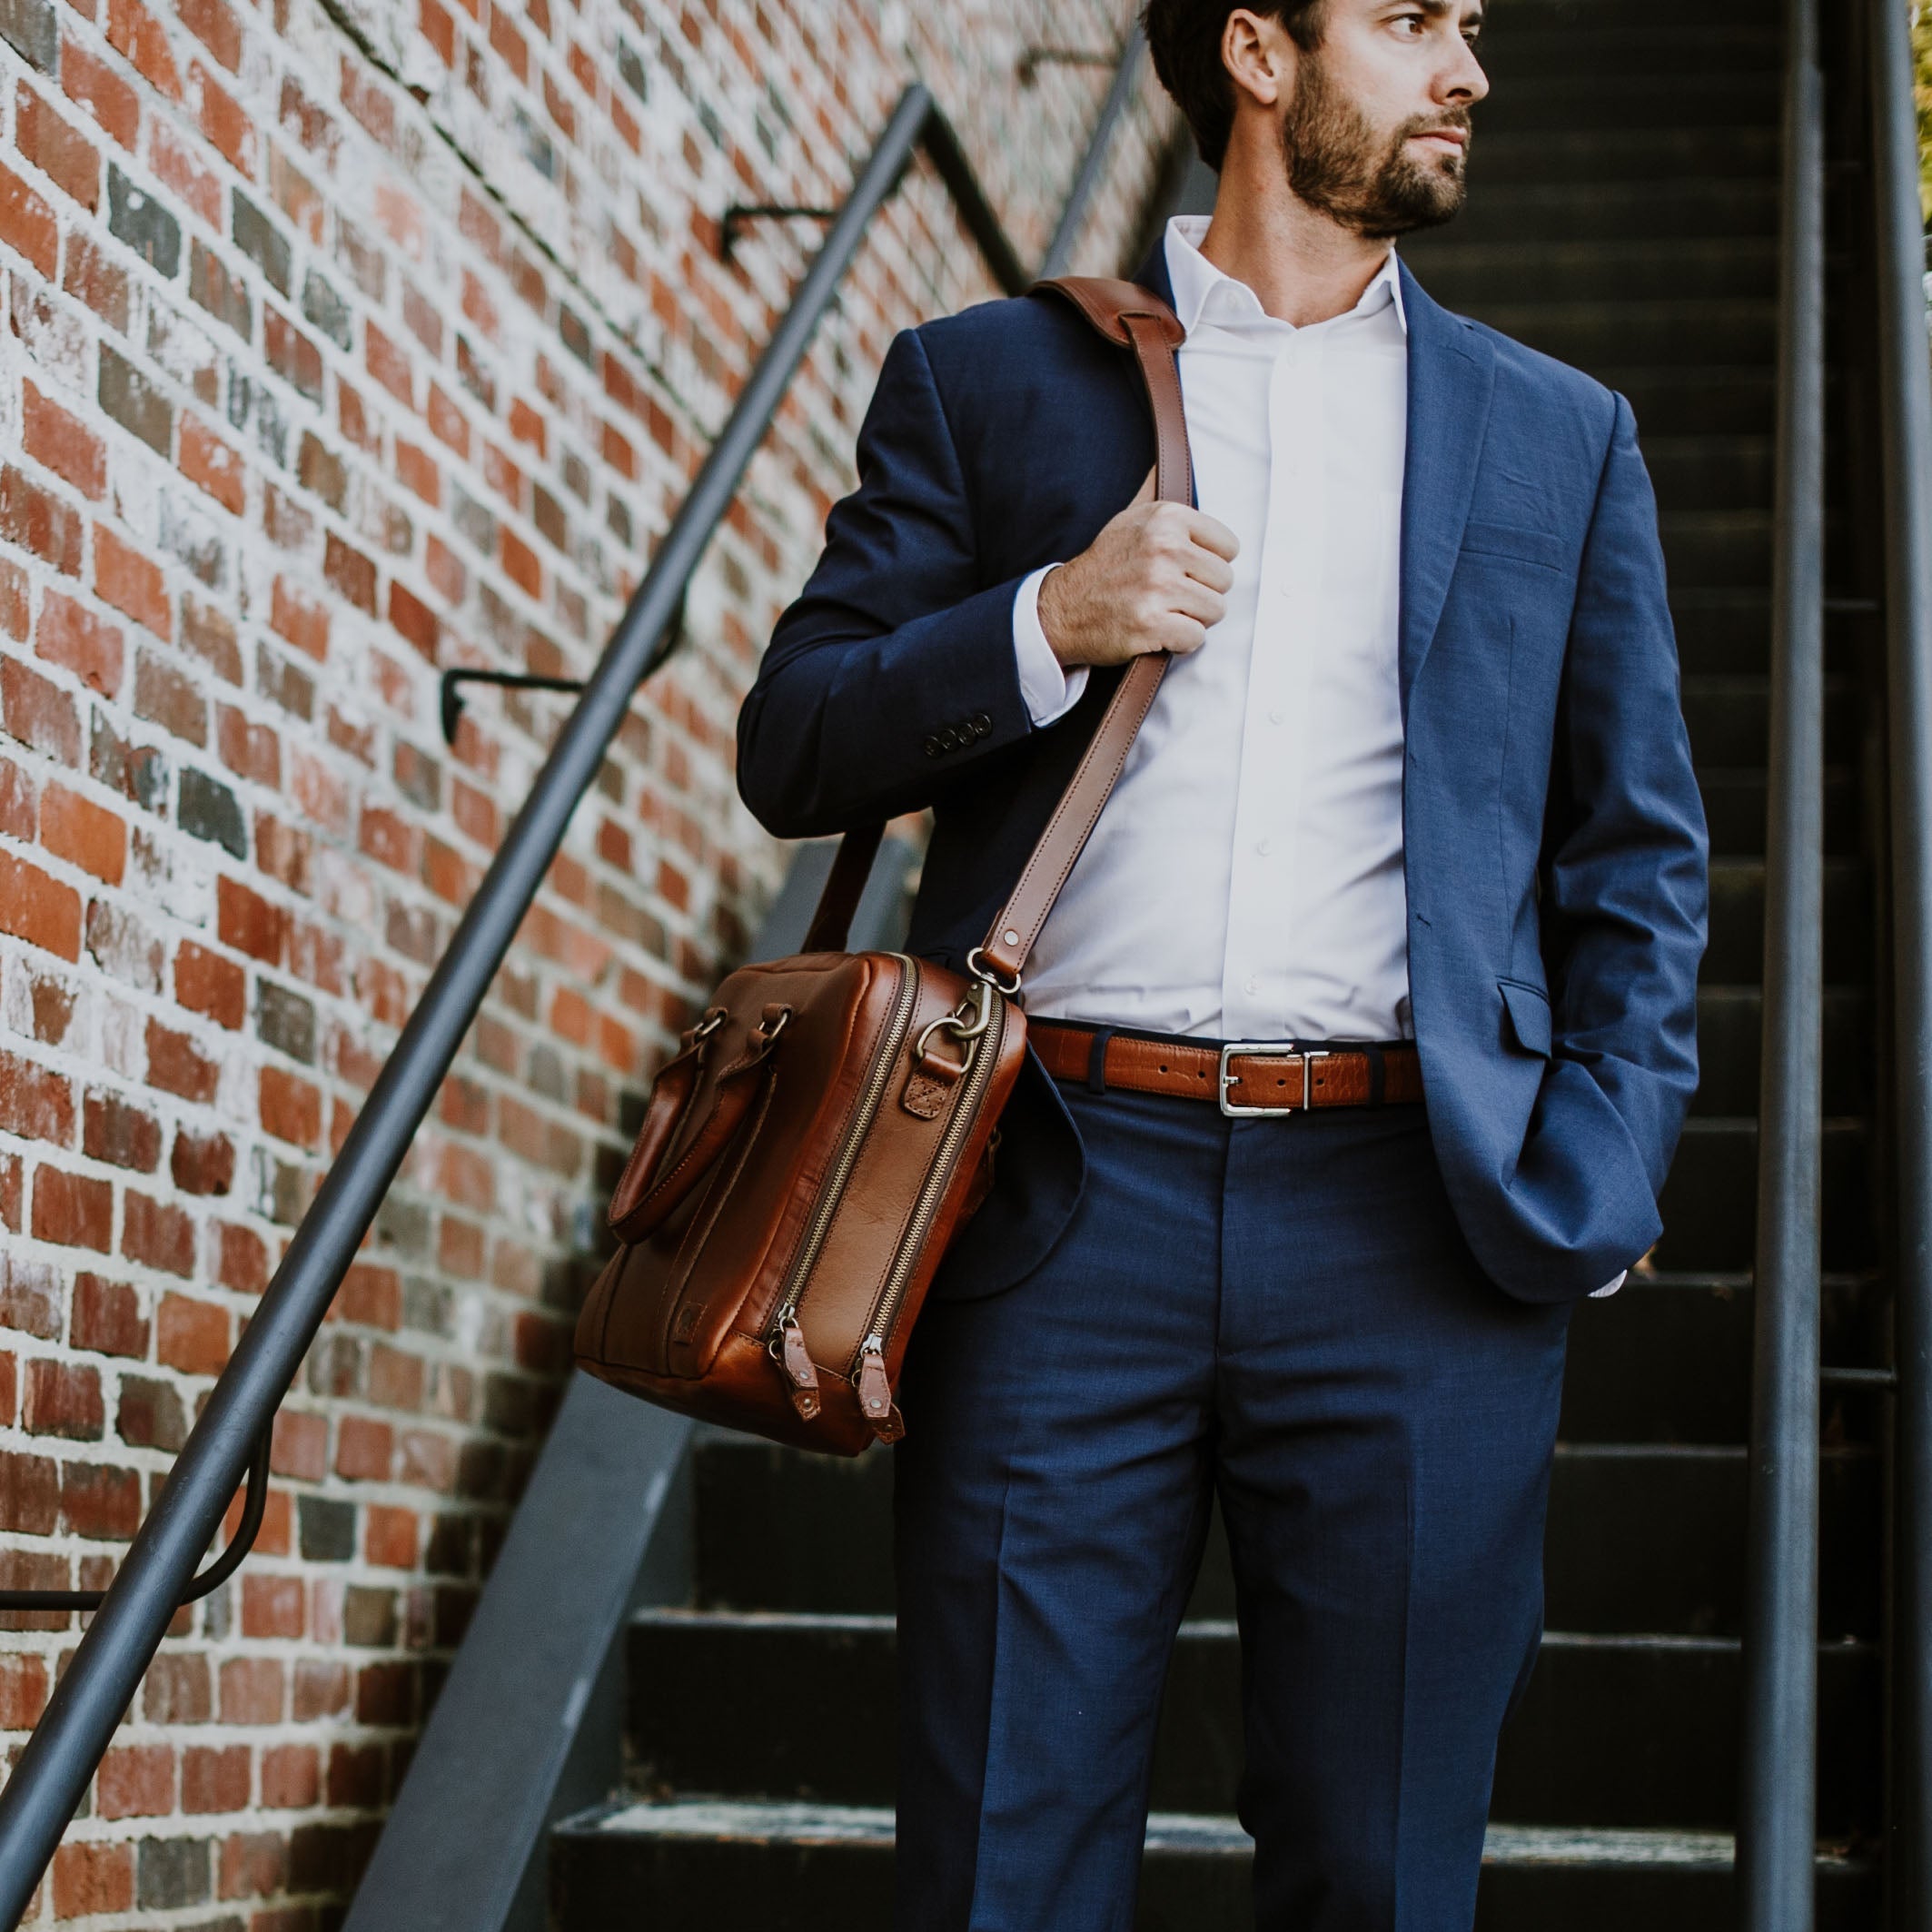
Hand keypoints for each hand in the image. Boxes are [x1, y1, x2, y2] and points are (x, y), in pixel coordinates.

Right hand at [1036, 463, 1238, 670]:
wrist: (1062, 609)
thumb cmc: (1105, 567)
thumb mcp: (1131, 520)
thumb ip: (1162, 503)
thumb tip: (1166, 461)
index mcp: (1166, 518)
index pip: (1229, 547)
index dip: (1208, 564)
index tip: (1183, 570)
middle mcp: (1164, 548)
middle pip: (1225, 581)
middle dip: (1202, 593)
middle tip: (1170, 594)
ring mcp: (1157, 587)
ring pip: (1215, 611)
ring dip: (1192, 618)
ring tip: (1163, 611)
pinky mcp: (1151, 624)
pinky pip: (1195, 638)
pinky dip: (1179, 642)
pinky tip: (1157, 631)